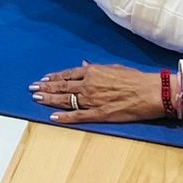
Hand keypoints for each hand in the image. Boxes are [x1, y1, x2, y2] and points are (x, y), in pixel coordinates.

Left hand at [30, 63, 169, 124]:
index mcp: (93, 71)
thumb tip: (85, 65)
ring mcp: (92, 100)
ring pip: (66, 100)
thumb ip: (96, 68)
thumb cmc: (135, 78)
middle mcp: (89, 84)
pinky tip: (53, 117)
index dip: (54, 77)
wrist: (150, 92)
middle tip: (32, 88)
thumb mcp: (113, 67)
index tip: (44, 79)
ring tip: (37, 99)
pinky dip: (64, 117)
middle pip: (63, 86)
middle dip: (46, 87)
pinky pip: (78, 116)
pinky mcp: (99, 114)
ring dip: (50, 99)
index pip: (68, 74)